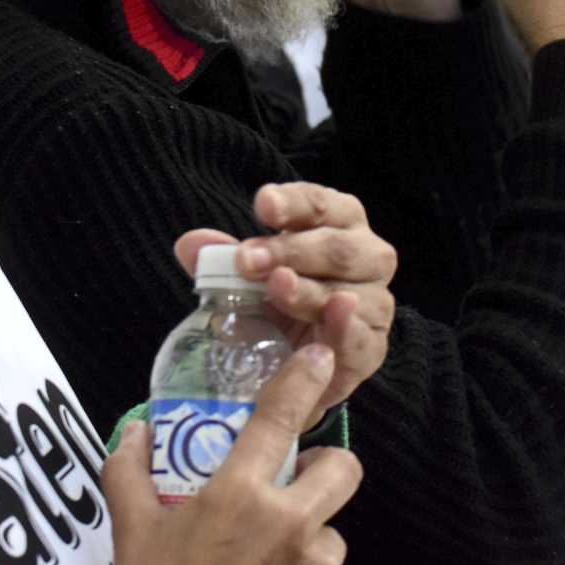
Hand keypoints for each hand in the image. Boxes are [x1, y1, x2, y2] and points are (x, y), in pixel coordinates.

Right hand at [106, 345, 361, 564]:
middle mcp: (288, 526)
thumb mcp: (131, 531)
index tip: (319, 357)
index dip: (304, 379)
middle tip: (294, 479)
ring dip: (313, 532)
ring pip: (336, 531)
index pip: (282, 418)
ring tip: (272, 548)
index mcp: (239, 495)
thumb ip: (129, 471)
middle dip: (326, 469)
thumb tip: (138, 431)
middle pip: (343, 470)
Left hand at [175, 182, 395, 424]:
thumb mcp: (248, 276)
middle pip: (336, 246)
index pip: (320, 204)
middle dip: (291, 250)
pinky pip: (360, 337)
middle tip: (248, 260)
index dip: (293, 202)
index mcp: (338, 223)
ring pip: (346, 290)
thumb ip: (223, 260)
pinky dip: (343, 327)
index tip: (263, 205)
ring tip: (276, 286)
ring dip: (308, 289)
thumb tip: (190, 244)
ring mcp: (374, 301)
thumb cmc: (279, 299)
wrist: (296, 361)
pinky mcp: (372, 346)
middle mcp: (367, 255)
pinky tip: (329, 316)